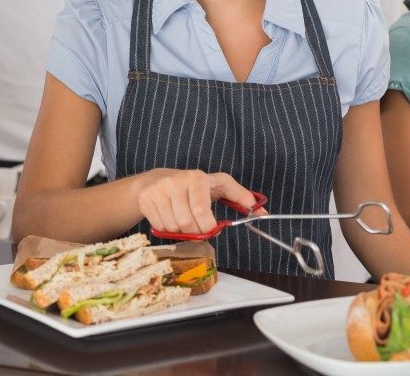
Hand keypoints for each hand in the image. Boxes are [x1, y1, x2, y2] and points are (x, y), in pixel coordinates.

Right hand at [136, 169, 264, 233]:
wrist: (157, 179)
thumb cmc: (194, 185)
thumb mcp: (218, 185)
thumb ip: (241, 197)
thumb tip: (263, 212)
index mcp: (197, 178)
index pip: (200, 211)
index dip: (207, 226)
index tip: (210, 227)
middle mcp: (176, 181)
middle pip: (187, 223)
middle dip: (195, 231)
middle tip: (197, 226)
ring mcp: (159, 190)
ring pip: (172, 227)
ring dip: (180, 231)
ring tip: (183, 219)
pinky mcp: (146, 199)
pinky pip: (159, 226)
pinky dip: (166, 229)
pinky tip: (169, 217)